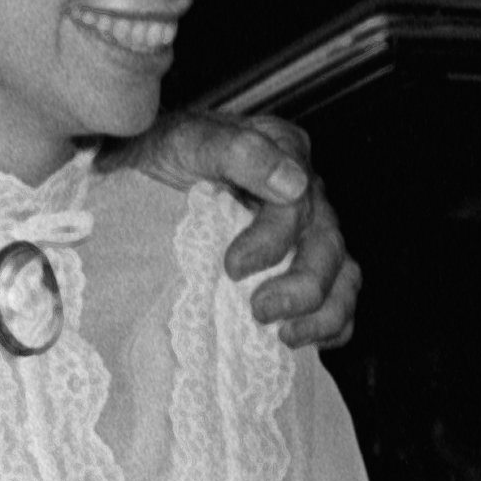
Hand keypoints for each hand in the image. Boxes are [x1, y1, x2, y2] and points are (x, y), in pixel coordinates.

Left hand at [101, 110, 359, 347]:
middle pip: (327, 245)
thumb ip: (236, 151)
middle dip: (302, 286)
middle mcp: (303, 191)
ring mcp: (306, 229)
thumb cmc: (161, 153)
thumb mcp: (186, 141)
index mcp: (284, 152)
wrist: (137, 172)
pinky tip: (299, 339)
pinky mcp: (299, 262)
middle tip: (260, 310)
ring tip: (284, 335)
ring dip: (322, 312)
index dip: (272, 241)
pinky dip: (330, 324)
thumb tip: (291, 183)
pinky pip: (337, 297)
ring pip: (342, 274)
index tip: (233, 267)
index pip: (297, 204)